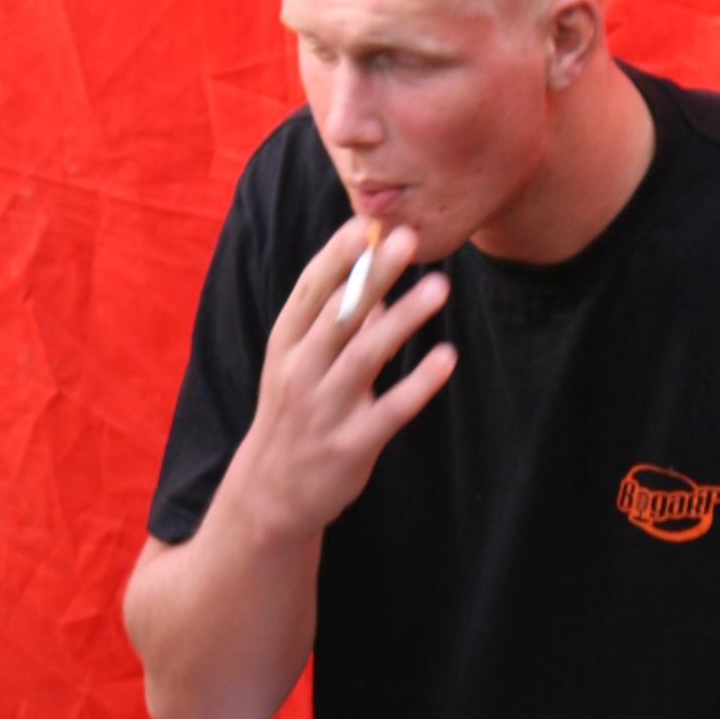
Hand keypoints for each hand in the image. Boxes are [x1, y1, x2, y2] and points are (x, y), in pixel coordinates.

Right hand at [230, 222, 456, 543]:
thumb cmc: (295, 414)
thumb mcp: (299, 364)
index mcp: (286, 345)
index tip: (366, 223)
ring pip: (366, 356)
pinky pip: (391, 410)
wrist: (271, 495)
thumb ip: (336, 321)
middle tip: (408, 239)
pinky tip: (447, 357)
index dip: (337, 256)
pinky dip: (420, 383)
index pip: (310, 291)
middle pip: (340, 315)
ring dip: (403, 318)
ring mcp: (326, 409)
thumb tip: (372, 272)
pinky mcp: (352, 445)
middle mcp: (302, 372)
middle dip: (373, 274)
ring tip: (439, 287)